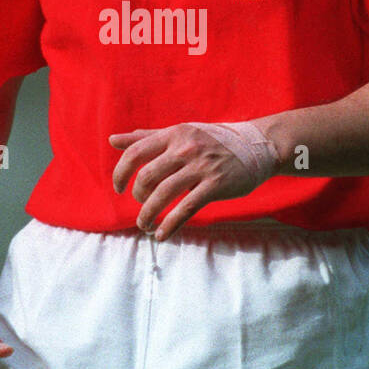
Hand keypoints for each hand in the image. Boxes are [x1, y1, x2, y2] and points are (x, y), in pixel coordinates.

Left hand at [109, 123, 258, 240]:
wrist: (256, 146)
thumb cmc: (213, 141)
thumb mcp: (181, 133)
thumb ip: (146, 137)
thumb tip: (112, 140)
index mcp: (173, 134)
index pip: (135, 152)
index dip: (121, 173)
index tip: (120, 188)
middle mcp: (185, 148)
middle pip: (146, 177)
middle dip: (138, 197)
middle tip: (140, 206)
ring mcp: (201, 167)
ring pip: (163, 195)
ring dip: (148, 215)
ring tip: (144, 226)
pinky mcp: (215, 185)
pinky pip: (186, 209)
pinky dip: (170, 225)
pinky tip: (161, 235)